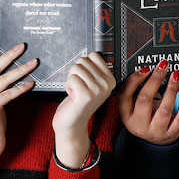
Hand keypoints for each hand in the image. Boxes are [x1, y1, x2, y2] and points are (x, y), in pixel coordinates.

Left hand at [52, 52, 115, 168]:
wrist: (72, 124)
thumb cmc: (78, 102)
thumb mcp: (92, 84)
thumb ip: (94, 70)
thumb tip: (91, 54)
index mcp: (110, 79)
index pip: (94, 55)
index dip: (84, 65)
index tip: (85, 79)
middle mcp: (107, 84)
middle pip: (83, 60)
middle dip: (76, 72)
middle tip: (79, 87)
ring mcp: (97, 90)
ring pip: (76, 68)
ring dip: (71, 79)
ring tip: (76, 91)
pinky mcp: (85, 96)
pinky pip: (71, 78)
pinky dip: (67, 85)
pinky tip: (72, 96)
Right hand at [117, 60, 178, 145]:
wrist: (155, 141)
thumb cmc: (146, 118)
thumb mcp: (135, 108)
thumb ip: (137, 91)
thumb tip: (150, 70)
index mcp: (127, 117)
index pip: (124, 96)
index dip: (134, 80)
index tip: (145, 69)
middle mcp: (139, 126)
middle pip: (145, 100)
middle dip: (155, 80)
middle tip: (163, 66)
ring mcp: (156, 131)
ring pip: (165, 109)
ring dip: (171, 89)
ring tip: (175, 75)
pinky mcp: (171, 134)